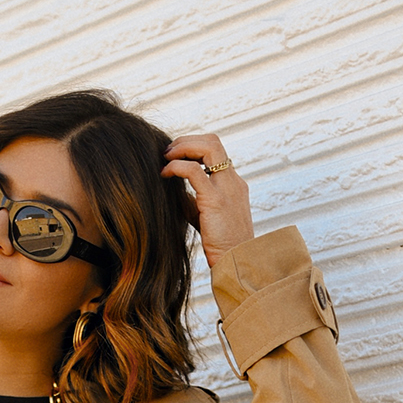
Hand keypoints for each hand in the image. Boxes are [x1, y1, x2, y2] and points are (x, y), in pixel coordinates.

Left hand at [162, 133, 253, 269]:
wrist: (236, 263)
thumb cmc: (220, 245)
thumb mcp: (205, 216)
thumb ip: (192, 200)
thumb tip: (172, 188)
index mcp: (233, 183)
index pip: (215, 151)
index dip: (193, 146)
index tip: (175, 155)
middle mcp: (233, 181)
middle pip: (213, 141)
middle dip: (187, 140)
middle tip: (167, 152)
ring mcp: (227, 188)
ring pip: (208, 147)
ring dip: (182, 146)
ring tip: (166, 157)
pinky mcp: (215, 200)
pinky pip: (194, 171)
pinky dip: (176, 167)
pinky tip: (165, 174)